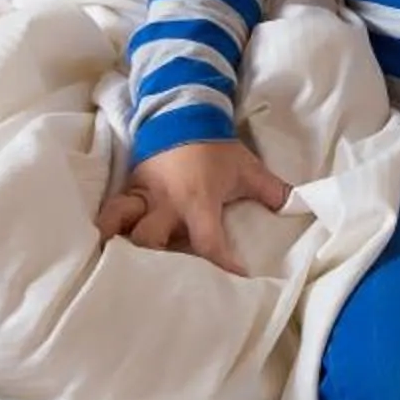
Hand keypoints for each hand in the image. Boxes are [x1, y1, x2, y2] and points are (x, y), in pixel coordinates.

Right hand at [95, 138, 290, 275]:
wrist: (184, 113)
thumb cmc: (217, 148)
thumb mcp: (248, 168)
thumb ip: (273, 191)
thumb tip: (300, 208)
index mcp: (198, 199)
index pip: (208, 242)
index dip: (220, 266)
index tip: (233, 282)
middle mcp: (166, 201)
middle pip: (151, 240)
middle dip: (154, 265)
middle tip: (162, 286)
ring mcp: (143, 194)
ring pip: (121, 224)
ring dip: (120, 248)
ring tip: (117, 273)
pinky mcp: (129, 188)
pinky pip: (113, 211)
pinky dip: (107, 229)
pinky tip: (100, 250)